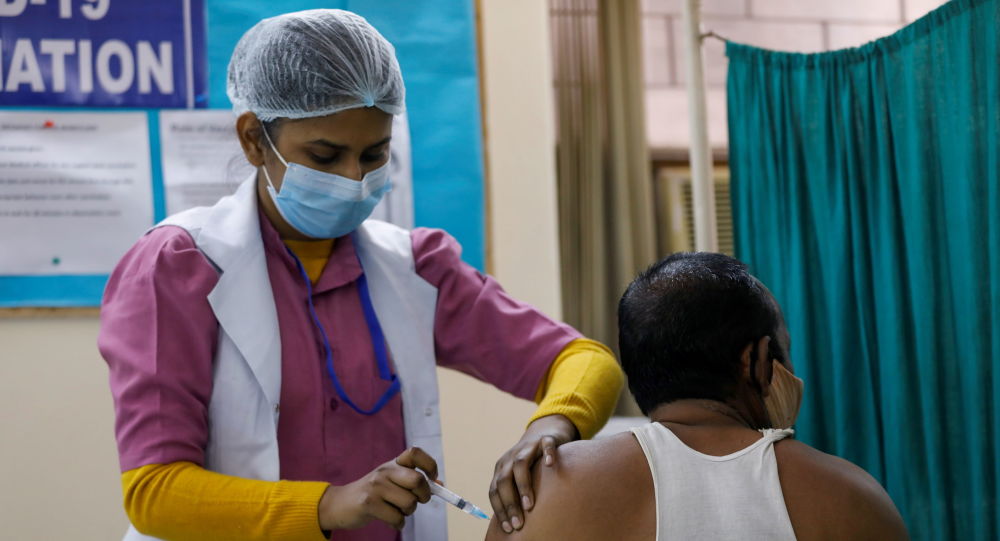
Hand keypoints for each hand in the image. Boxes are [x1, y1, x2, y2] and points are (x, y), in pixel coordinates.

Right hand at [318, 446, 437, 530]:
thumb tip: (440, 484)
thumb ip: (414, 482)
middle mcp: (385, 471)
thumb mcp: (393, 482)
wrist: (341, 504)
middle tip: (418, 501)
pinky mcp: (369, 503)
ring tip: (398, 511)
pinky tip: (390, 519)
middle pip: (418, 481)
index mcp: (393, 463)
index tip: (432, 478)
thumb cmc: (374, 494)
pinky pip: (397, 518)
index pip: (415, 453)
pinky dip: (398, 523)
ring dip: (408, 512)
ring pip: (410, 503)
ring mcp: (376, 486)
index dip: (429, 465)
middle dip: (424, 496)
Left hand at [489, 414, 577, 533]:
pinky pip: (546, 445)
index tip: (508, 528)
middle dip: (509, 503)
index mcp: (502, 468)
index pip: (494, 490)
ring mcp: (528, 447)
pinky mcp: (546, 439)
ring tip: (530, 506)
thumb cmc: (532, 462)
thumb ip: (514, 493)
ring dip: (523, 486)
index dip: (500, 509)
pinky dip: (547, 454)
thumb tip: (511, 524)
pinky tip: (550, 465)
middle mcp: (511, 457)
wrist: (545, 431)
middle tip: (518, 523)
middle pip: (504, 480)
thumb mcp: (518, 476)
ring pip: (520, 464)